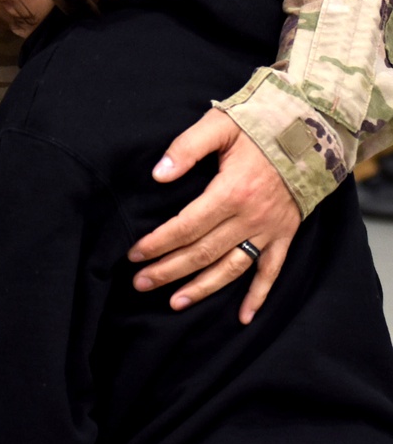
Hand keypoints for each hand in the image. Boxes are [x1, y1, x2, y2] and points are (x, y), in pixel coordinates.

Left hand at [127, 108, 300, 323]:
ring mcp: (269, 230)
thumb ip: (186, 148)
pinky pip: (271, 272)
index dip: (158, 242)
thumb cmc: (258, 125)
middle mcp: (249, 218)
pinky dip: (258, 296)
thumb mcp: (219, 125)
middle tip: (140, 283)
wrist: (310, 129)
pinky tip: (244, 317)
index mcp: (230, 191)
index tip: (134, 254)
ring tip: (174, 302)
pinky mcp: (285, 235)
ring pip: (231, 268)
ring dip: (202, 288)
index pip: (186, 226)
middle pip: (203, 252)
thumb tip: (158, 174)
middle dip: (168, 270)